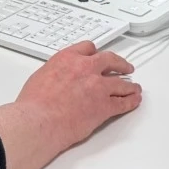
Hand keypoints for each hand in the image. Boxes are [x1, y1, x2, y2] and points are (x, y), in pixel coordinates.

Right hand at [15, 41, 140, 148]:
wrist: (39, 120)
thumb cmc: (34, 104)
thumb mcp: (40, 76)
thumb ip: (55, 73)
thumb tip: (57, 79)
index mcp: (68, 58)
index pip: (88, 48)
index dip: (96, 53)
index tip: (99, 56)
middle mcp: (86, 68)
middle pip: (110, 60)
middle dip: (120, 64)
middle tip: (125, 66)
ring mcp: (98, 86)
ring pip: (121, 82)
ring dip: (130, 85)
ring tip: (134, 87)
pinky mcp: (104, 106)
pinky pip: (122, 103)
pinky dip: (130, 102)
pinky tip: (134, 101)